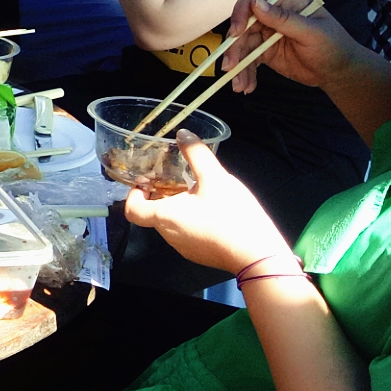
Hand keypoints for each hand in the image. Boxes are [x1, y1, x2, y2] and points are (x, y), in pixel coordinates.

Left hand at [123, 138, 288, 275]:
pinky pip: (187, 235)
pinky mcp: (200, 255)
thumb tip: (183, 134)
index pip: (132, 210)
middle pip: (152, 215)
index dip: (133, 194)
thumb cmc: (232, 215)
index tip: (147, 182)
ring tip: (197, 192)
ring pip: (171, 225)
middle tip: (176, 179)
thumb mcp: (215, 177)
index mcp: (164, 217)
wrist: (258, 255)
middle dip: (160, 196)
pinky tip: (212, 210)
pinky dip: (191, 221)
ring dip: (177, 208)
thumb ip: (196, 153)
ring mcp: (185, 249)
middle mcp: (169, 236)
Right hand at [225, 0, 364, 95]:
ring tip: (239, 85)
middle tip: (230, 67)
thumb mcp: (312, 32)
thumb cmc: (333, 47)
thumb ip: (284, 18)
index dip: (240, 13)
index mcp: (285, 2)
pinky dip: (245, 73)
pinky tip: (247, 86)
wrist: (339, 72)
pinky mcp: (264, 52)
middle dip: (234, 48)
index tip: (236, 33)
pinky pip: (248, 60)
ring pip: (242, 46)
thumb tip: (256, 3)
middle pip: (242, 26)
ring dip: (238, 66)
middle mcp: (272, 15)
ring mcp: (267, 34)